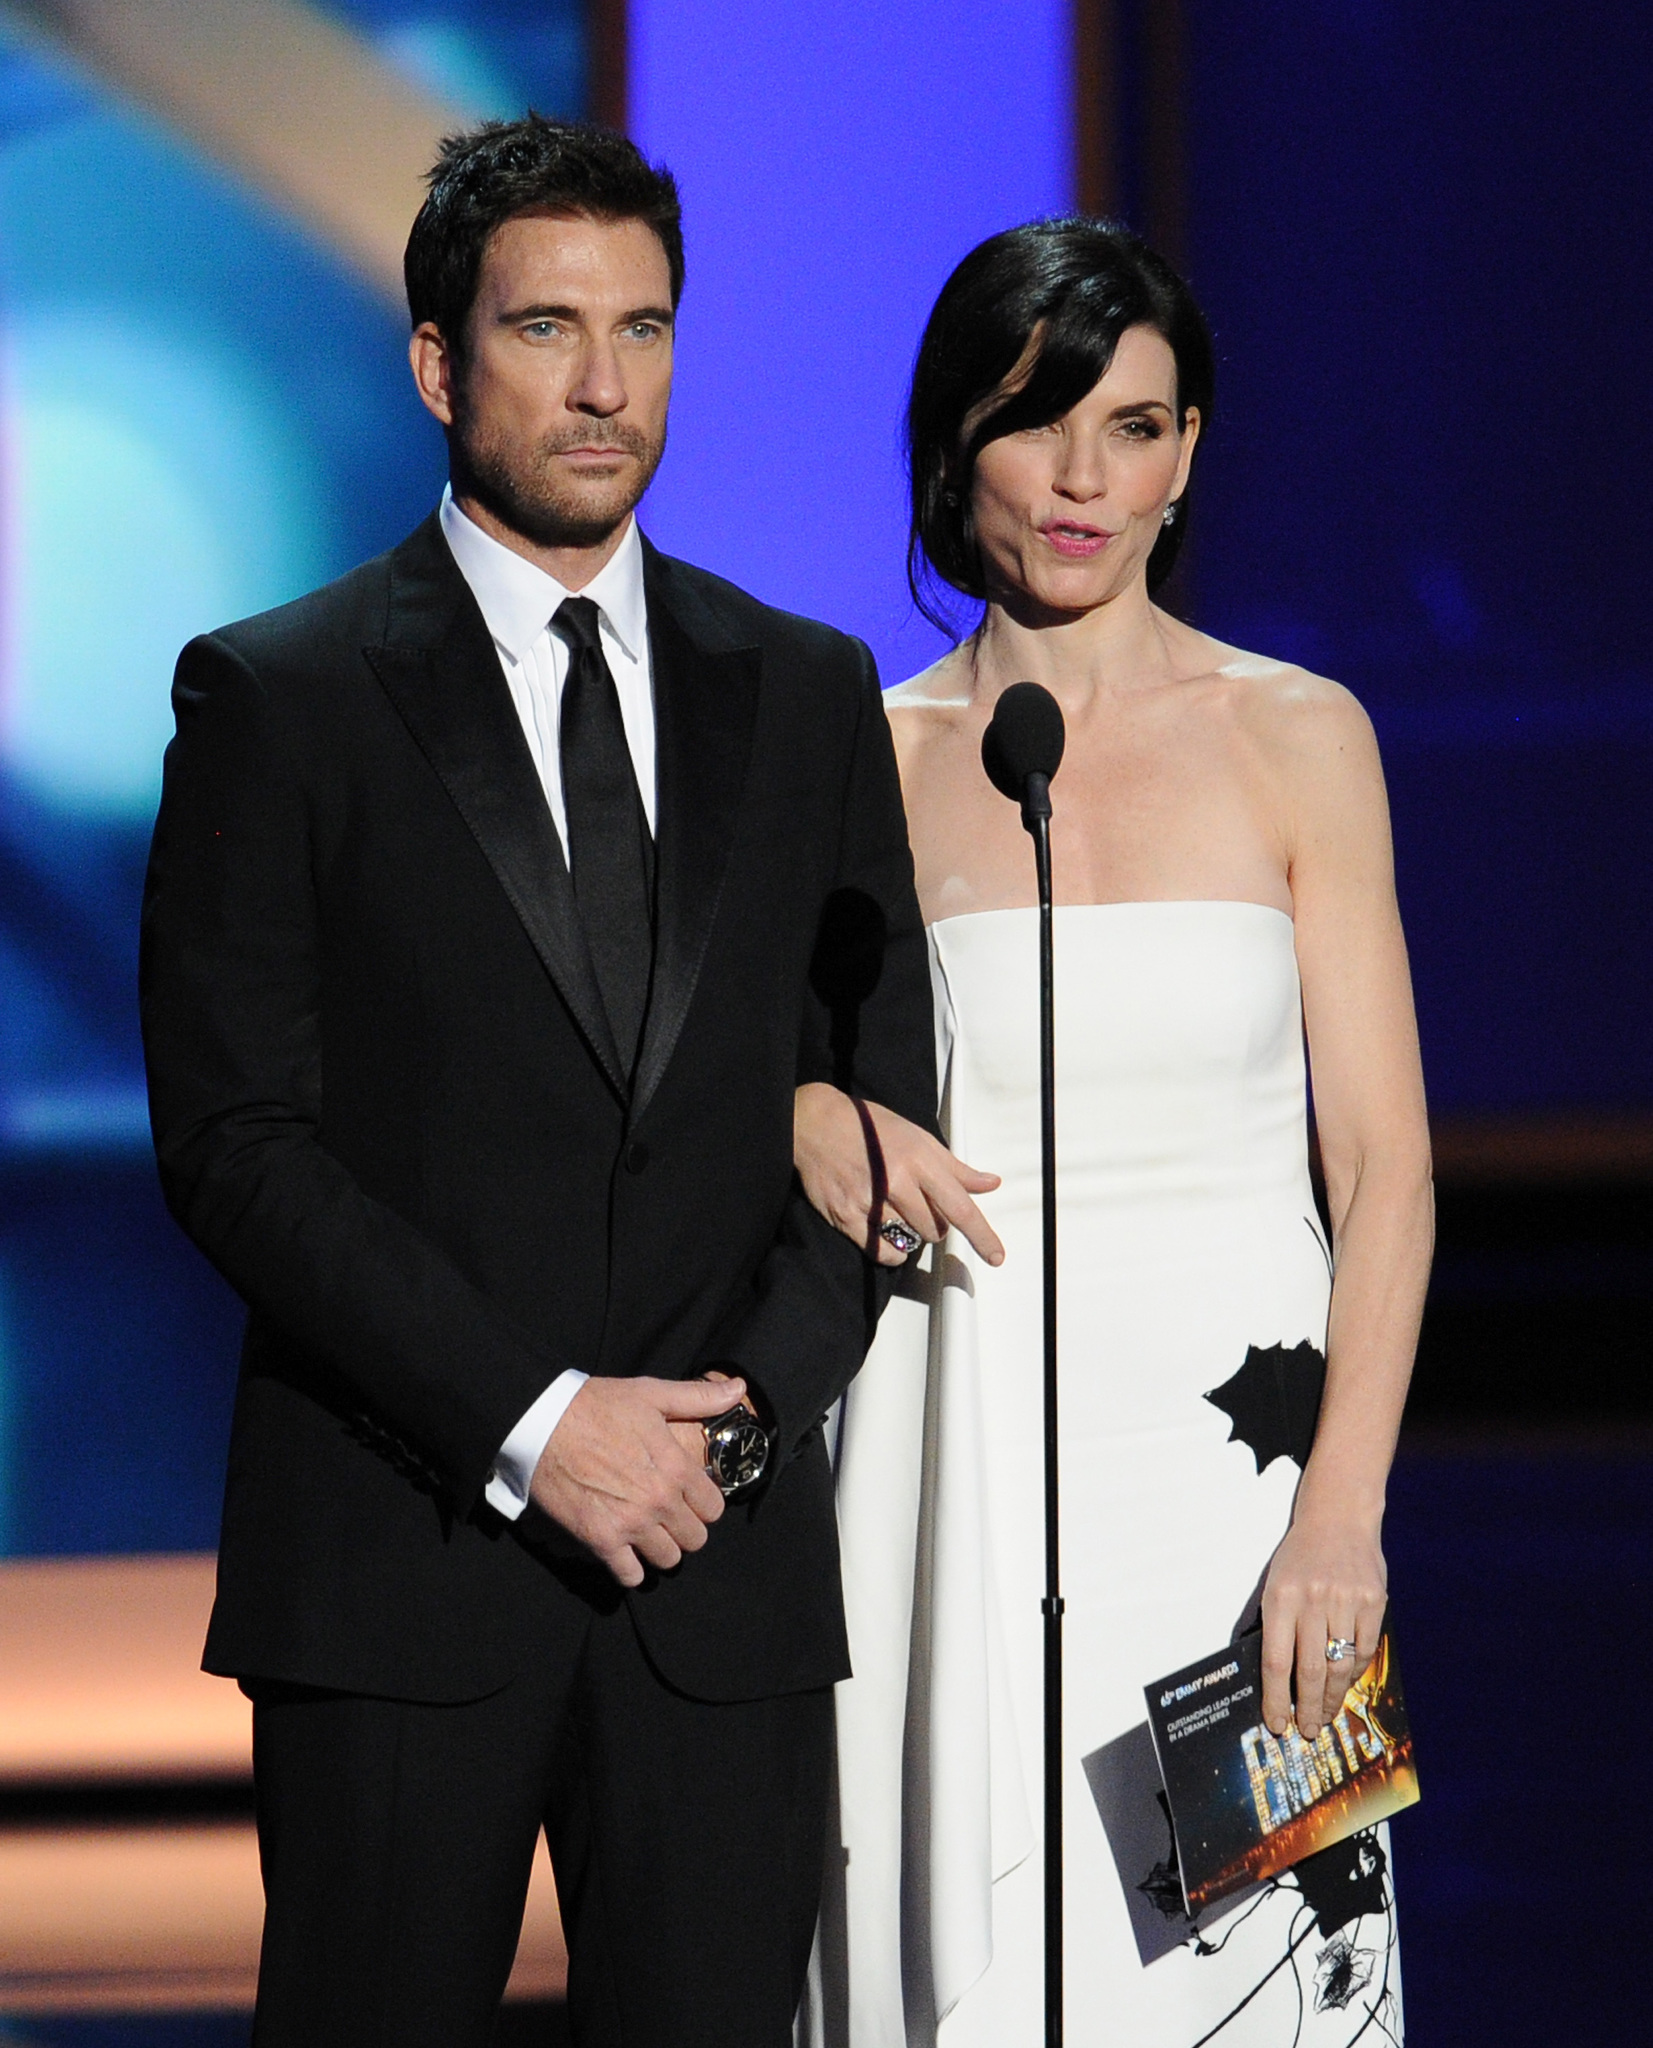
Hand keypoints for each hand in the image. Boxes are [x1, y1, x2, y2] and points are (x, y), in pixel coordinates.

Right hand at [529, 1375, 738, 1587]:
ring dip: (661, 1548)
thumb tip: (739, 1389)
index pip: (714, 1508)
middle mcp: (659, 1500)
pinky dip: (630, 1568)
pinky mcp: (600, 1539)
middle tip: (668, 1516)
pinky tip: (624, 1551)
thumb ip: (698, 1398)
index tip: (689, 1497)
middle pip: (695, 1539)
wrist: (542, 1423)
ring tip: (647, 1532)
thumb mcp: (651, 1394)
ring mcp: (631, 1523)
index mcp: (676, 1466)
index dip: (703, 1503)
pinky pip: (630, 1575)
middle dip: (685, 1528)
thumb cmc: (596, 1406)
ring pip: (668, 1560)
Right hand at [793, 1082, 1003, 1267]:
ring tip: (895, 1210)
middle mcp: (896, 1182)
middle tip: (918, 1205)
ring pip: (910, 1241)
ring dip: (910, 1233)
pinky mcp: (847, 1217)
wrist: (816, 1124)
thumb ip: (954, 1166)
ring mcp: (870, 1202)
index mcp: (919, 1159)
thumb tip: (989, 1183)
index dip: (981, 1235)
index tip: (996, 1256)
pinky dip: (890, 1250)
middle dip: (934, 1225)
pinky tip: (884, 1231)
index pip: (959, 1206)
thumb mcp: (917, 1137)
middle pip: (935, 1229)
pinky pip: (882, 1252)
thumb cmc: (868, 1127)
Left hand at [1259, 1512, 1387, 1738]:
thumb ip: (1275, 1625)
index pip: (1275, 1661)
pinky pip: (1364, 1650)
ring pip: (1338, 1667)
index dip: (1275, 1699)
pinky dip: (1353, 1673)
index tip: (1276, 1723)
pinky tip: (1344, 1684)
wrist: (1338, 1518)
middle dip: (1306, 1708)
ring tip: (1324, 1715)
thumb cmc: (1300, 1556)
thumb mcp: (1275, 1582)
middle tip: (1305, 1730)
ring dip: (1331, 1698)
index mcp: (1280, 1597)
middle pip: (1308, 1671)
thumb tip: (1273, 1680)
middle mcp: (1312, 1600)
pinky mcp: (1374, 1602)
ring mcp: (1345, 1601)